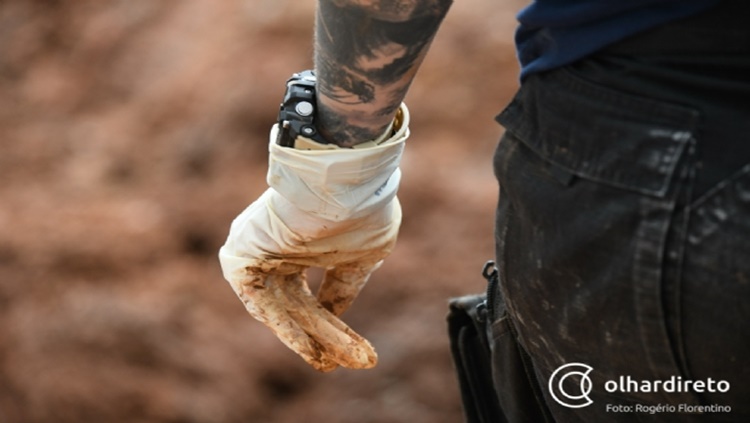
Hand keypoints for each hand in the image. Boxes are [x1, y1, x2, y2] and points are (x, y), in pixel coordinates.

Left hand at [219, 105, 408, 371]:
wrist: (340, 185)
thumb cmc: (358, 213)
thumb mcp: (361, 256)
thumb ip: (344, 286)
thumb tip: (335, 317)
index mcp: (303, 245)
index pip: (313, 296)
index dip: (334, 327)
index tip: (360, 355)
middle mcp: (277, 251)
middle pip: (299, 306)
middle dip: (325, 337)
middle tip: (345, 363)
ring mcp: (257, 253)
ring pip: (284, 307)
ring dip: (309, 337)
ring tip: (332, 363)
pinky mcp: (240, 256)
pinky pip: (260, 302)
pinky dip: (284, 327)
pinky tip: (310, 349)